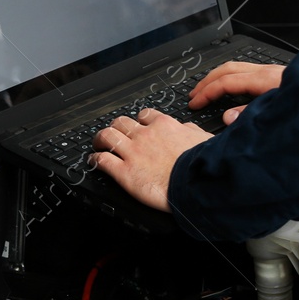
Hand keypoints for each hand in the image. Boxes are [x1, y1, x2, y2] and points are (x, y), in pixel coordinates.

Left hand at [90, 108, 211, 211]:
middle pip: (122, 122)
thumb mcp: (204, 139)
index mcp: (165, 126)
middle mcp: (145, 135)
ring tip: (98, 144)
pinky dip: (95, 159)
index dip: (139, 120)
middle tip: (115, 133)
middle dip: (116, 127)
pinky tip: (94, 161)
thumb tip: (187, 129)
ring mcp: (133, 152)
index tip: (138, 125)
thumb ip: (191, 131)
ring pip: (107, 136)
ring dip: (101, 139)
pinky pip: (102, 160)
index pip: (145, 115)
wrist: (197, 184)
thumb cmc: (204, 164)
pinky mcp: (124, 172)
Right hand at [188, 61, 284, 124]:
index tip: (195, 104)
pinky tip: (231, 88)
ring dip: (218, 77)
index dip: (207, 92)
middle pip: (228, 69)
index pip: (226, 82)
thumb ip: (250, 115)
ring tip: (207, 89)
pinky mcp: (278, 76)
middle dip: (207, 81)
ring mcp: (273, 72)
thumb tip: (227, 117)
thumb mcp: (277, 114)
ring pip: (237, 67)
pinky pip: (248, 71)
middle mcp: (267, 72)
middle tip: (194, 94)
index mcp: (265, 80)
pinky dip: (232, 77)